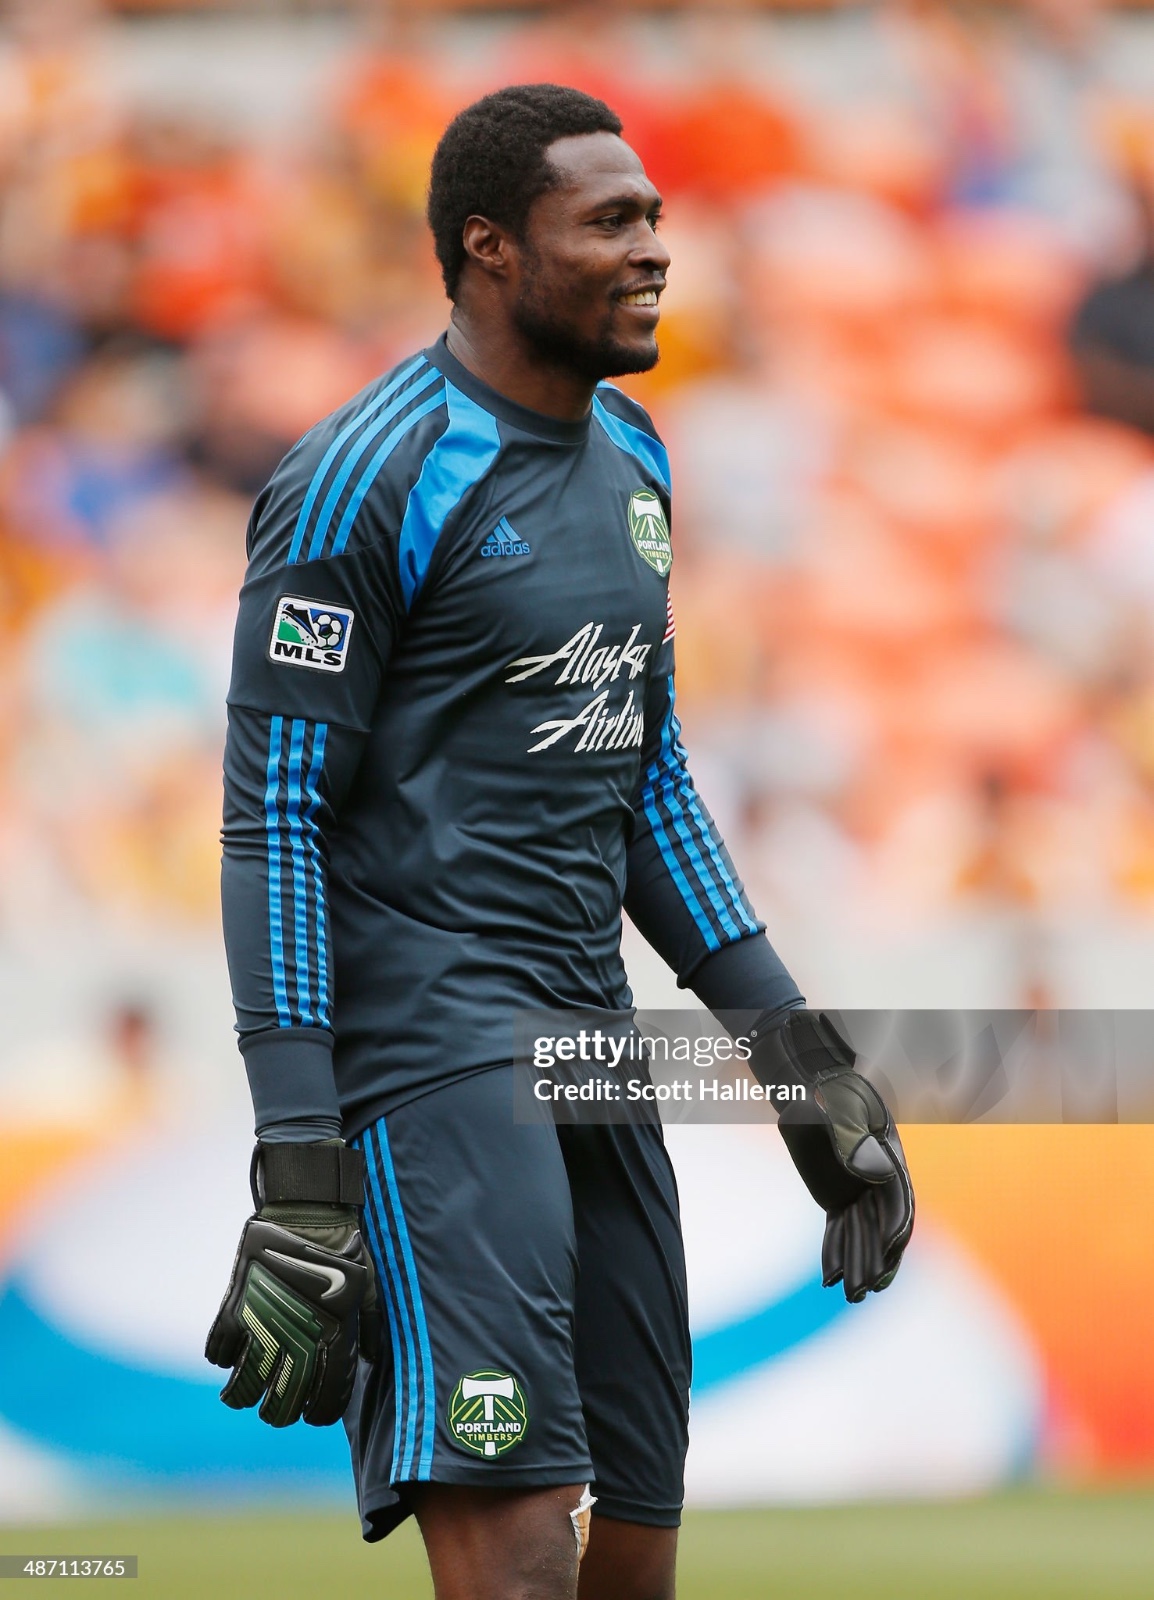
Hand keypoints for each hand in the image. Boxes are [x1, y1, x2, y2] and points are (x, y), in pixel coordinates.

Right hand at [206, 1143, 379, 1426]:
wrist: (308, 1208)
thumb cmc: (345, 1246)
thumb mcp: (367, 1287)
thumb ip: (370, 1327)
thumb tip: (369, 1360)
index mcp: (333, 1339)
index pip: (323, 1403)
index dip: (317, 1414)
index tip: (310, 1412)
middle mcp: (296, 1340)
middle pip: (279, 1406)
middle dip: (276, 1413)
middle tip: (274, 1408)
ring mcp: (262, 1326)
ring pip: (243, 1388)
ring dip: (242, 1395)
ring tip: (243, 1393)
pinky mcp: (235, 1309)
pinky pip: (218, 1353)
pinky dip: (223, 1358)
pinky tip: (231, 1354)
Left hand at [750, 1010, 913, 1302]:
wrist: (813, 1086)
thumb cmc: (831, 1093)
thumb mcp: (842, 1109)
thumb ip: (854, 1139)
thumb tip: (870, 1173)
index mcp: (888, 1158)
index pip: (899, 1200)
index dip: (896, 1227)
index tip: (889, 1249)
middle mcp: (879, 1180)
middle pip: (882, 1227)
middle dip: (876, 1259)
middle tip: (867, 1289)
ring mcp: (858, 1190)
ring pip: (862, 1234)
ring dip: (858, 1263)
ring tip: (852, 1296)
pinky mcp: (837, 1197)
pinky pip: (840, 1228)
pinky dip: (835, 1251)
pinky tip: (829, 1276)